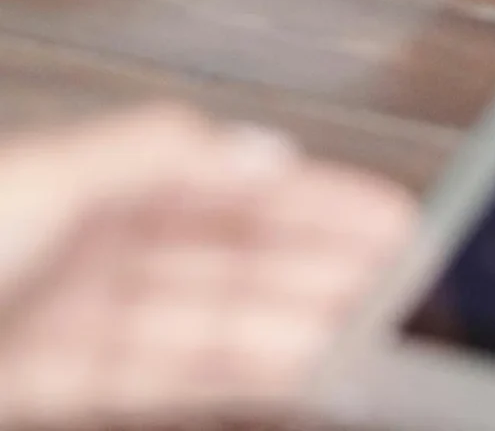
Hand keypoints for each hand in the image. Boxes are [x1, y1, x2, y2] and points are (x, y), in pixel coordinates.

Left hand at [0, 103, 415, 427]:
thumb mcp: (52, 173)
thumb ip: (161, 155)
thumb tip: (266, 156)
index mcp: (106, 178)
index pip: (239, 191)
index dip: (321, 206)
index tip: (392, 222)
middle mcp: (94, 244)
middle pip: (232, 262)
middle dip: (320, 274)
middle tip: (399, 293)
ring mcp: (72, 317)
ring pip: (206, 326)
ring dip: (289, 334)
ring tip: (361, 346)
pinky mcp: (47, 387)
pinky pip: (157, 380)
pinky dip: (229, 378)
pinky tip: (289, 378)